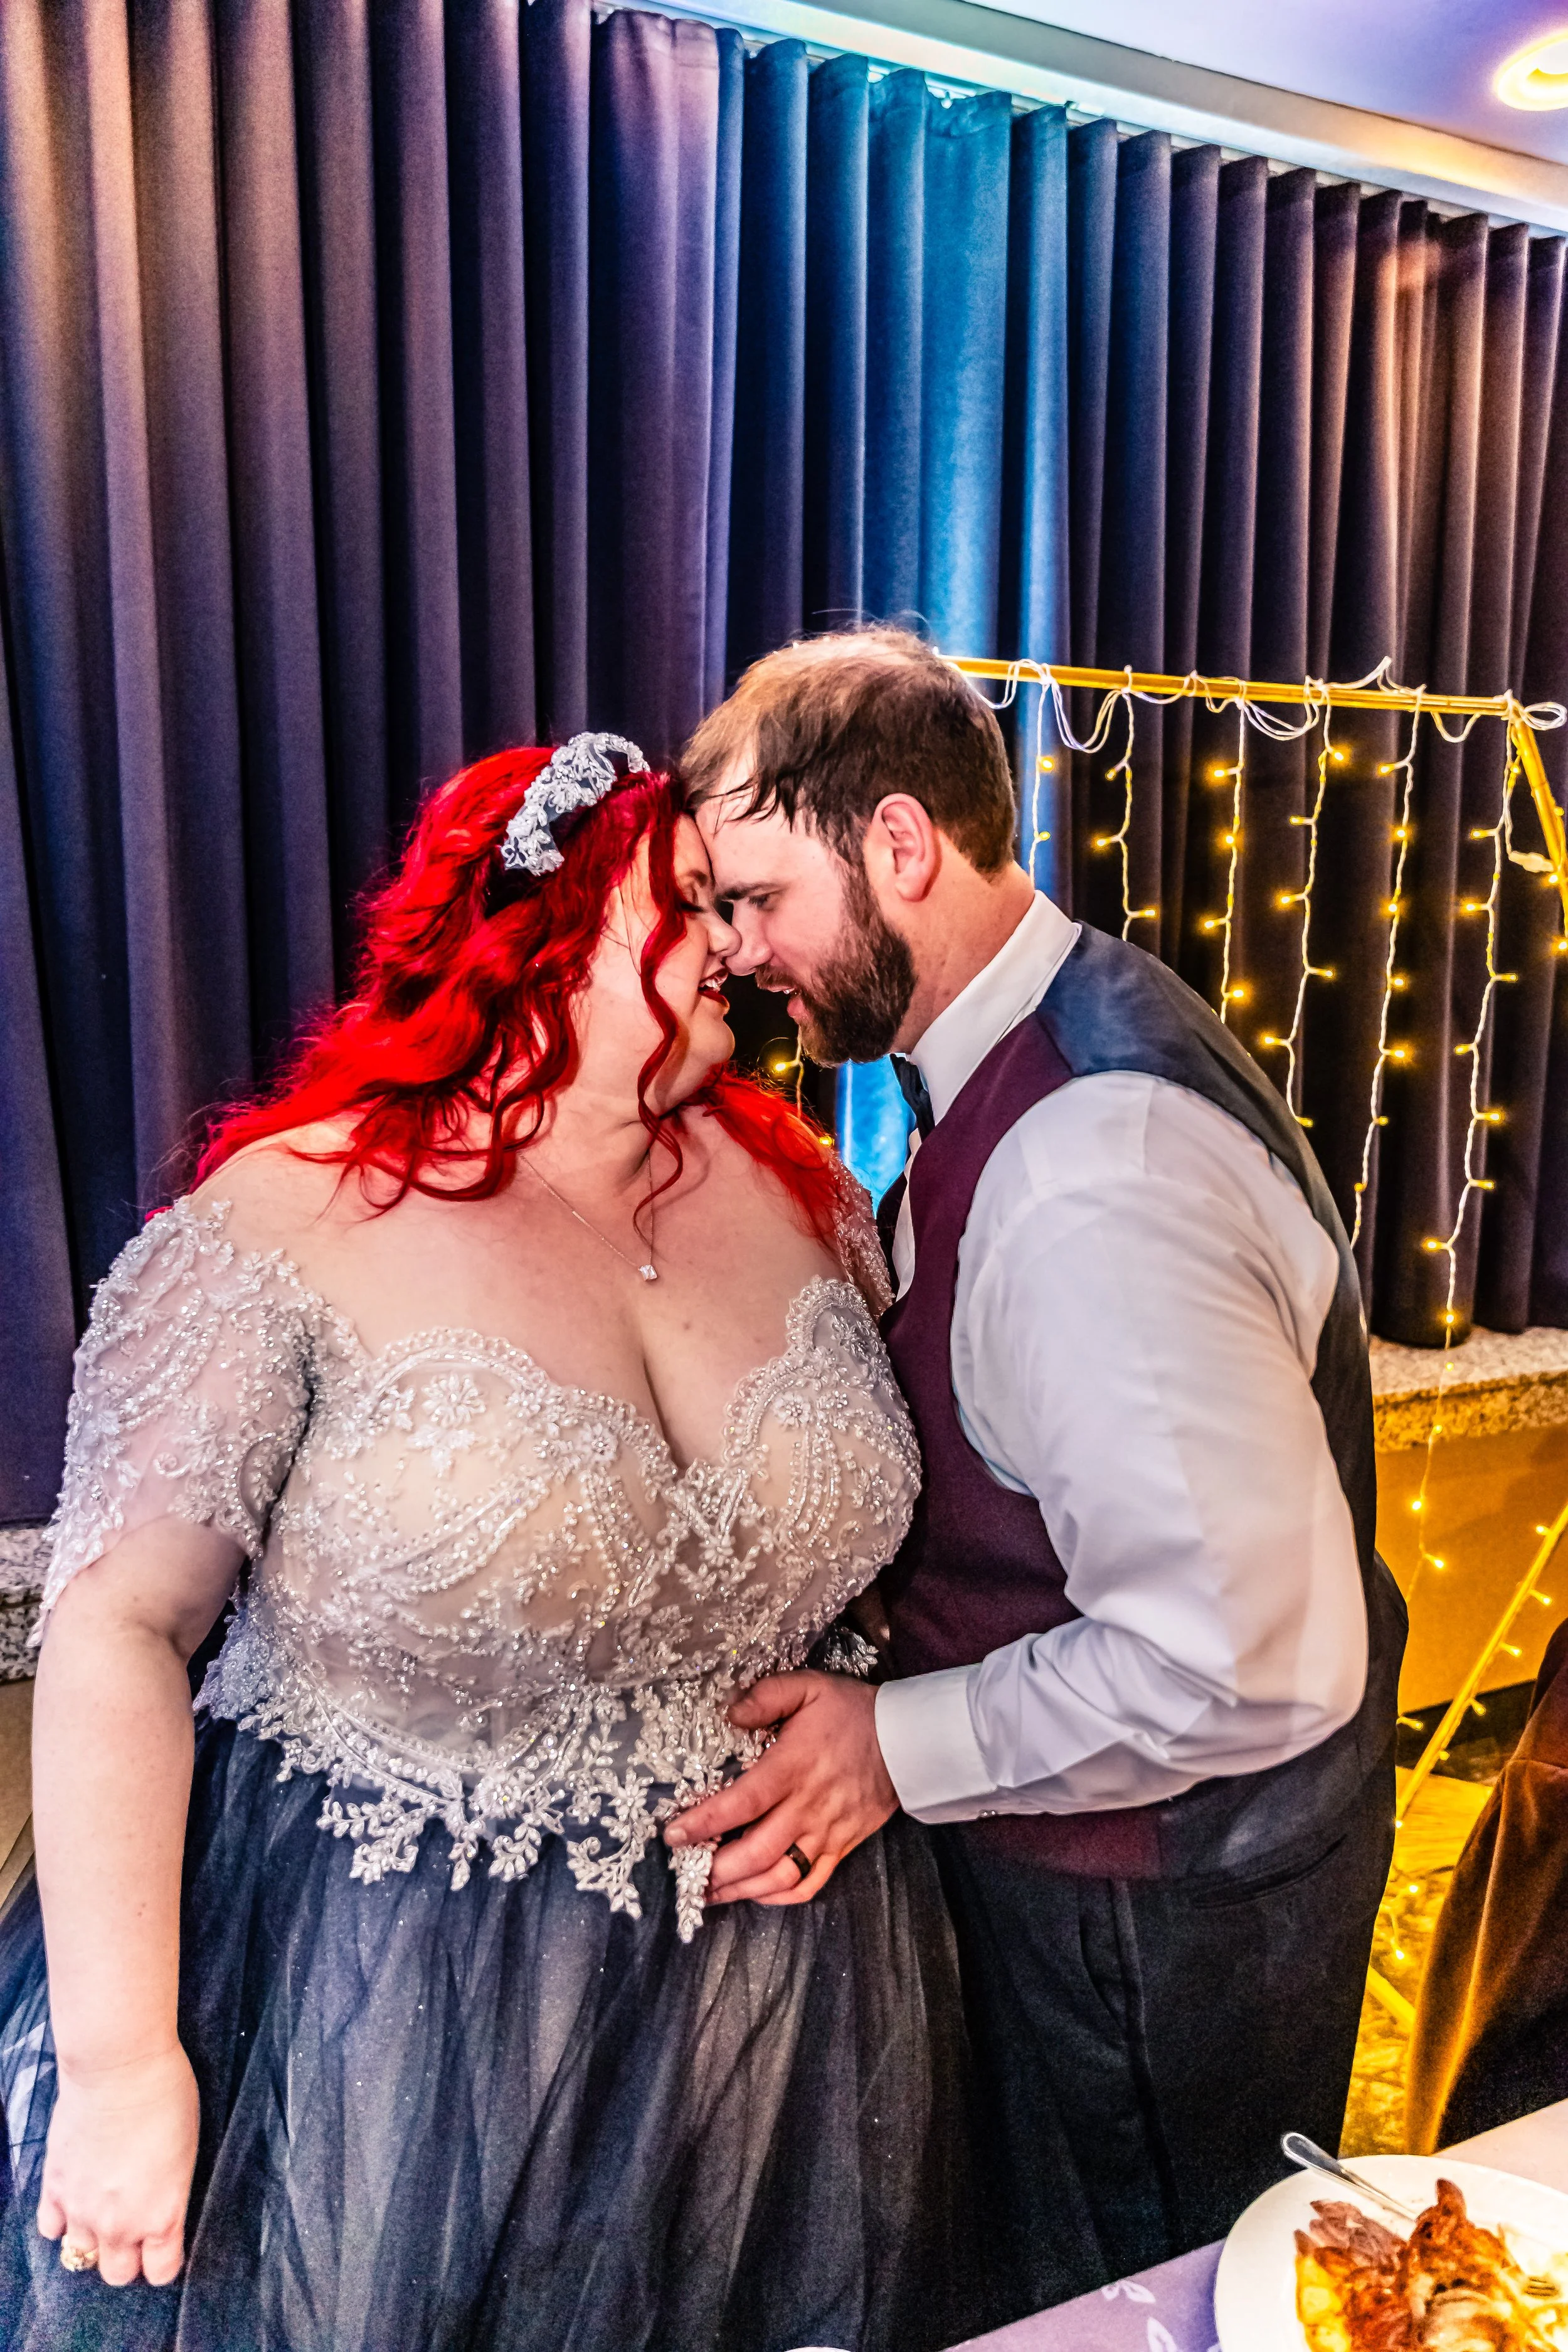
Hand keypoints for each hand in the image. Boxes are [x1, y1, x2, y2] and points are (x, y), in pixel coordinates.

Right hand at [37, 2045, 198, 2286]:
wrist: (119, 2067)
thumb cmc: (166, 2096)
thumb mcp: (187, 2151)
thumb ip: (170, 2193)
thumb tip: (160, 2206)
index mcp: (162, 2215)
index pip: (161, 2271)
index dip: (164, 2261)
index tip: (165, 2248)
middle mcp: (120, 2224)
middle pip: (118, 2275)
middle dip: (128, 2258)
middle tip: (134, 2231)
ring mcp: (81, 2210)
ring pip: (81, 2258)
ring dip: (93, 2241)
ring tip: (104, 2213)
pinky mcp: (54, 2188)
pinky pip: (51, 2229)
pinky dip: (62, 2221)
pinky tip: (76, 2199)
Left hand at [665, 1671, 896, 1903]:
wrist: (909, 1741)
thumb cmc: (853, 1712)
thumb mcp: (809, 1686)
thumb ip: (766, 1696)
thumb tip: (729, 1712)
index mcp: (793, 1767)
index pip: (742, 1803)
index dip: (705, 1822)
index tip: (674, 1835)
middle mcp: (807, 1807)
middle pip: (756, 1852)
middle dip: (716, 1870)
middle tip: (686, 1875)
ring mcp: (826, 1832)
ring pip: (779, 1875)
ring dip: (741, 1890)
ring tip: (710, 1893)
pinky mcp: (841, 1847)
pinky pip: (809, 1884)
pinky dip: (778, 1896)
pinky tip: (755, 1894)